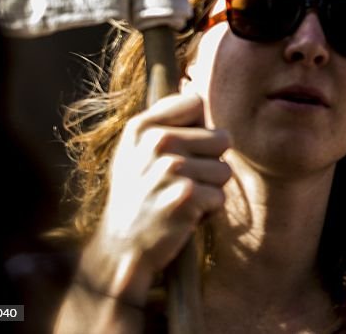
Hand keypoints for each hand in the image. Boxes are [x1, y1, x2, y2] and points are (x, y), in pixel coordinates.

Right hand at [79, 94, 231, 303]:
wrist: (121, 247)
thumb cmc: (138, 195)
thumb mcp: (135, 151)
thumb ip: (164, 121)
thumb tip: (198, 98)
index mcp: (142, 126)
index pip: (196, 103)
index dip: (198, 129)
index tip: (179, 149)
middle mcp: (156, 142)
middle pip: (221, 139)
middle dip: (209, 164)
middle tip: (179, 182)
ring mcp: (171, 168)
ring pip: (224, 171)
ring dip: (208, 190)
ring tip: (179, 198)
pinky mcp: (185, 196)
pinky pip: (220, 198)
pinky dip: (207, 212)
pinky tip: (182, 217)